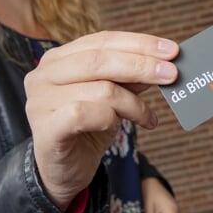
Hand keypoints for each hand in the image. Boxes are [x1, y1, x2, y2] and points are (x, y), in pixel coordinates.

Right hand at [24, 31, 177, 209]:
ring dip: (133, 103)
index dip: (139, 43)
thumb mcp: (113, 98)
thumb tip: (164, 62)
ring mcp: (40, 101)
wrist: (62, 172)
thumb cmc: (87, 130)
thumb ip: (130, 78)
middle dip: (142, 65)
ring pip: (100, 89)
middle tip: (172, 75)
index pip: (102, 40)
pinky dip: (111, 118)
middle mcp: (43, 75)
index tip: (172, 50)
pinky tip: (120, 127)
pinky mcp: (45, 128)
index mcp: (58, 59)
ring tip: (147, 117)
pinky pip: (85, 114)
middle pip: (100, 60)